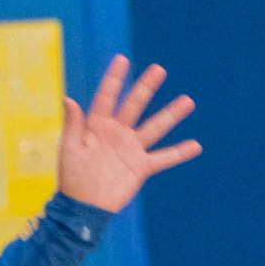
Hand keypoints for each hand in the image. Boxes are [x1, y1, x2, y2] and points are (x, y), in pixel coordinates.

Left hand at [57, 55, 200, 213]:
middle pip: (134, 105)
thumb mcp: (69, 148)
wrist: (83, 206)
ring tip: (187, 101)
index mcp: (96, 125)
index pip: (106, 97)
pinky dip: (179, 153)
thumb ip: (72, 124)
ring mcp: (130, 149)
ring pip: (154, 127)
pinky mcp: (140, 167)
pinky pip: (163, 158)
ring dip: (170, 115)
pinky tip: (196, 145)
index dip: (114, 78)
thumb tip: (68, 99)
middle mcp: (116, 133)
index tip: (122, 59)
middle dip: (146, 87)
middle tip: (159, 69)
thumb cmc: (72, 176)